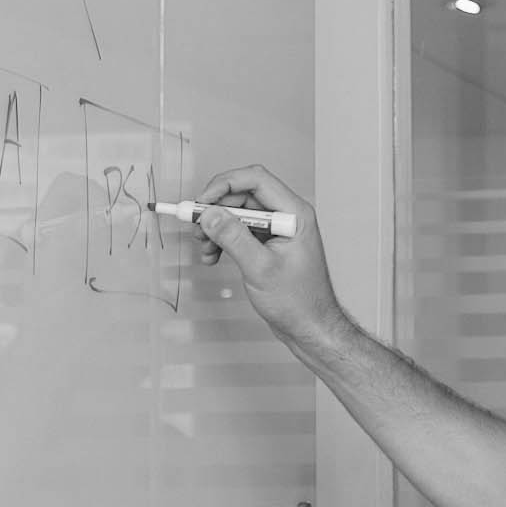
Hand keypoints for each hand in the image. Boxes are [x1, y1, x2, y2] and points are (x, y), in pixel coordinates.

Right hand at [193, 165, 347, 345]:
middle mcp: (287, 217)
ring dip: (216, 227)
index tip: (202, 201)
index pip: (256, 180)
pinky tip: (213, 256)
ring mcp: (277, 230)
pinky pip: (239, 231)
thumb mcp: (261, 268)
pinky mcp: (268, 244)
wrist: (309, 327)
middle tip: (196, 227)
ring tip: (204, 247)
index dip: (224, 184)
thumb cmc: (299, 302)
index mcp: (294, 214)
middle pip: (243, 195)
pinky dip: (222, 240)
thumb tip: (210, 214)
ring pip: (238, 214)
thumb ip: (234, 238)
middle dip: (216, 209)